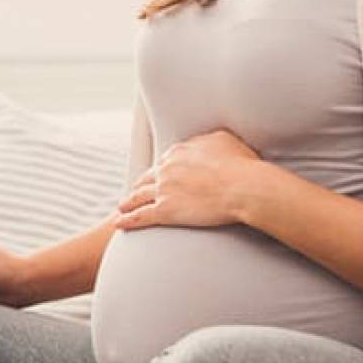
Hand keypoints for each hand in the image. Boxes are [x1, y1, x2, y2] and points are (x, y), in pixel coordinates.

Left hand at [113, 129, 262, 230]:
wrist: (242, 186)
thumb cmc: (241, 165)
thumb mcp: (225, 140)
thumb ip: (209, 139)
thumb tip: (206, 141)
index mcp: (179, 152)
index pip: (165, 161)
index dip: (161, 170)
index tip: (160, 176)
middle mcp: (167, 168)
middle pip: (148, 177)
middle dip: (141, 184)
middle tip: (136, 191)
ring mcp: (163, 189)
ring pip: (139, 195)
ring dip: (129, 201)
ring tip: (122, 207)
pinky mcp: (165, 210)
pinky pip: (141, 216)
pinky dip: (128, 220)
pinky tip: (120, 223)